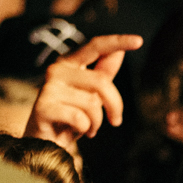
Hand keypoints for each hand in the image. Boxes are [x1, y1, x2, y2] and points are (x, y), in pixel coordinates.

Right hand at [25, 33, 141, 148]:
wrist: (45, 142)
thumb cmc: (70, 116)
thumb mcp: (91, 94)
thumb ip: (103, 73)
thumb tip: (119, 52)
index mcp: (70, 63)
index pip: (95, 47)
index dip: (117, 42)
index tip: (139, 41)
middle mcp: (57, 70)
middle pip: (101, 82)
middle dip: (114, 105)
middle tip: (116, 121)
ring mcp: (48, 87)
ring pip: (92, 102)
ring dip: (97, 121)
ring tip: (88, 126)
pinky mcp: (43, 107)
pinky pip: (80, 118)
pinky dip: (85, 128)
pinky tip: (75, 131)